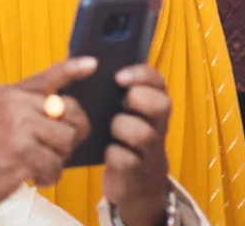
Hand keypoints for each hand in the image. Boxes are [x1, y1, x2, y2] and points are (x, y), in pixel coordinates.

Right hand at [0, 58, 95, 218]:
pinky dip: (48, 176)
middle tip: (58, 147)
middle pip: (70, 110)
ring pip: (66, 139)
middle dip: (72, 133)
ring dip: (57, 158)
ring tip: (38, 164)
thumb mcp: (1, 119)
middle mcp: (15, 104)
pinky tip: (34, 177)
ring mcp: (19, 126)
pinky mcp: (23, 151)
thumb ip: (30, 111)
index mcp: (10, 94)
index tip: (92, 63)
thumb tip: (67, 114)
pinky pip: (55, 163)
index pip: (48, 77)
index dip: (72, 69)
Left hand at [101, 65, 174, 225]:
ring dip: (121, 128)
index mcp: (154, 101)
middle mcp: (158, 122)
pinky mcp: (138, 170)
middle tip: (122, 103)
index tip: (118, 77)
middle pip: (162, 104)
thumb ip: (112, 89)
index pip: (156, 80)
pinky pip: (126, 160)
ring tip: (110, 129)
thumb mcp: (124, 109)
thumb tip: (82, 65)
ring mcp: (151, 148)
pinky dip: (112, 154)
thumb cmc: (123, 134)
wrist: (136, 179)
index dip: (140, 75)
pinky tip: (106, 151)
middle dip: (138, 99)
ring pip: (143, 134)